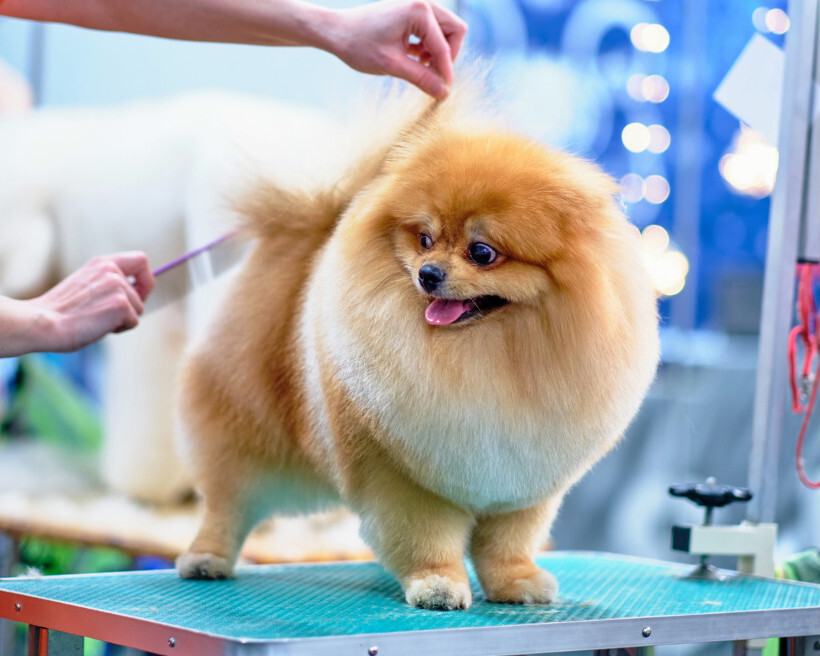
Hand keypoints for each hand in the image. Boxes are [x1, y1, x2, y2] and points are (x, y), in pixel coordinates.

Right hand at [28, 252, 153, 352]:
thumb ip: (107, 284)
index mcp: (102, 263)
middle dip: (131, 308)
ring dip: (122, 320)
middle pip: (142, 293)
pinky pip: (134, 322)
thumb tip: (135, 294)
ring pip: (138, 310)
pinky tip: (97, 327)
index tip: (139, 292)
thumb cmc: (60, 312)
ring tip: (95, 320)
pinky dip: (119, 329)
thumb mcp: (86, 286)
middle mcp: (112, 270)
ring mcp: (117, 286)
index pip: (141, 260)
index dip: (146, 278)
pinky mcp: (121, 304)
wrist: (42, 323)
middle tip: (110, 316)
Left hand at [327, 1, 467, 98]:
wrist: (336, 31)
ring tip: (420, 66)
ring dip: (438, 51)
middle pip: (455, 31)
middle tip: (432, 75)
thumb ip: (421, 78)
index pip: (444, 47)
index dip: (445, 72)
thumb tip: (444, 93)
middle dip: (447, 56)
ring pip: (446, 30)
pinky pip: (433, 29)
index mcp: (419, 11)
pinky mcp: (411, 11)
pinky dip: (429, 45)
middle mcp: (422, 3)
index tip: (443, 92)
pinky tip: (414, 58)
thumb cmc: (359, 45)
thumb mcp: (392, 65)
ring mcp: (417, 5)